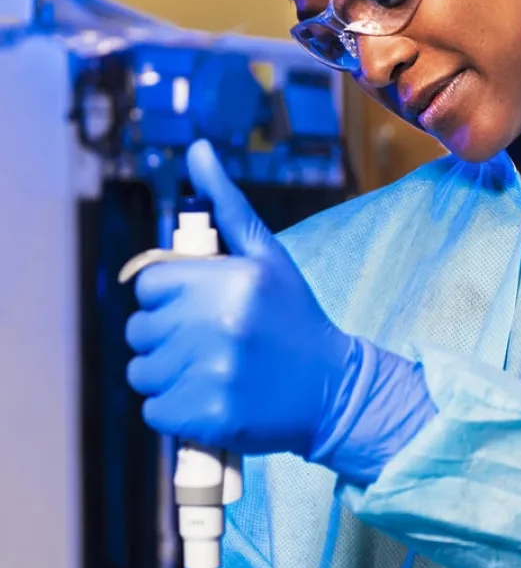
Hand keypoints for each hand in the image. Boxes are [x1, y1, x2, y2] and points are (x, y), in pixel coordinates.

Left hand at [125, 140, 355, 455]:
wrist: (335, 391)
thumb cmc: (295, 321)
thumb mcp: (268, 258)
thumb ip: (227, 207)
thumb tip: (198, 150)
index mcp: (230, 281)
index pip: (149, 285)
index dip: (167, 299)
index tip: (198, 312)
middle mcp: (220, 325)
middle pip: (139, 330)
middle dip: (165, 339)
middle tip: (207, 347)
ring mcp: (214, 374)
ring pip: (142, 372)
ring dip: (165, 377)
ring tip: (207, 374)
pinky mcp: (210, 417)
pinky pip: (154, 411)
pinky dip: (173, 412)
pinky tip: (208, 400)